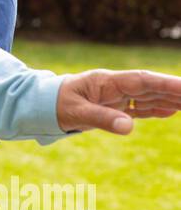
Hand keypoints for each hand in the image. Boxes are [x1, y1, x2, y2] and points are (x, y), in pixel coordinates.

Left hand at [57, 68, 180, 134]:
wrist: (42, 104)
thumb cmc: (56, 104)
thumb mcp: (75, 113)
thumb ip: (102, 119)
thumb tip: (129, 128)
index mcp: (107, 81)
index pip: (143, 81)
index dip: (166, 84)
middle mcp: (115, 86)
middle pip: (152, 88)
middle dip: (175, 91)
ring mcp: (116, 95)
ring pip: (149, 97)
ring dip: (171, 100)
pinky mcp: (114, 106)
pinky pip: (140, 107)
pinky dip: (157, 109)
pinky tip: (173, 110)